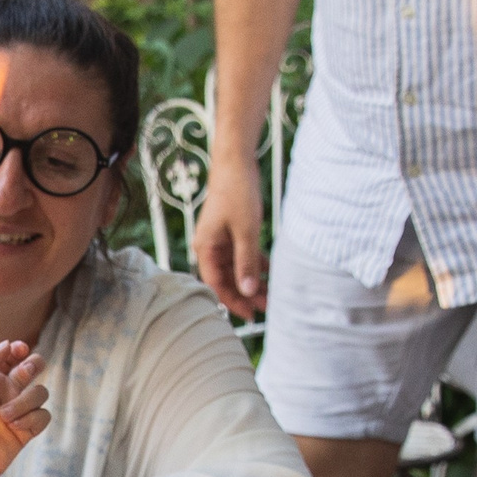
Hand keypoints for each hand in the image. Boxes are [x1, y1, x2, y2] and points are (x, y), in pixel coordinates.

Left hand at [0, 340, 50, 476]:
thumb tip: (7, 344)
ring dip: (25, 401)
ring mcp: (19, 411)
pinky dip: (31, 419)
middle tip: (22, 375)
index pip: (12, 356)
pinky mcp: (27, 431)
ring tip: (5, 416)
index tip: (19, 350)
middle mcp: (7, 393)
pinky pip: (43, 416)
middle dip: (33, 366)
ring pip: (41, 393)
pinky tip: (14, 427)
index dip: (19, 349)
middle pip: (34, 368)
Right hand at [190, 156, 267, 319]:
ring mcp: (220, 239)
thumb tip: (247, 291)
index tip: (250, 314)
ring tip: (270, 293)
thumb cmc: (237, 193)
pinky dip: (254, 263)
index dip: (233, 301)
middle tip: (266, 307)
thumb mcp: (246, 232)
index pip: (216, 283)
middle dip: (245, 293)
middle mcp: (210, 246)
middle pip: (226, 278)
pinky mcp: (231, 231)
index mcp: (205, 248)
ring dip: (251, 279)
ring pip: (235, 267)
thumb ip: (246, 262)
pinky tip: (268, 271)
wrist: (236, 162)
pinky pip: (242, 254)